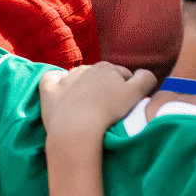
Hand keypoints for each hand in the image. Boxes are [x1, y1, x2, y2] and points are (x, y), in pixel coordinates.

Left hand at [40, 62, 155, 141]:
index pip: (123, 76)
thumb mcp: (137, 93)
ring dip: (84, 88)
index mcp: (107, 67)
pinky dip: (57, 84)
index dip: (127, 90)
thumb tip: (144, 73)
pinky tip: (62, 94)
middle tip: (107, 110)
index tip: (124, 106)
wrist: (76, 128)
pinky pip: (52, 79)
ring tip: (86, 109)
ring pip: (79, 79)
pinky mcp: (49, 88)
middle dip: (105, 89)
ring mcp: (66, 77)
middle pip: (101, 77)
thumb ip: (146, 78)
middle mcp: (86, 67)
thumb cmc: (109, 111)